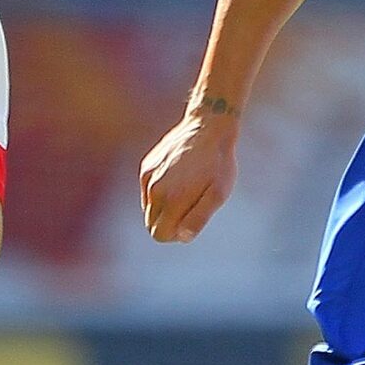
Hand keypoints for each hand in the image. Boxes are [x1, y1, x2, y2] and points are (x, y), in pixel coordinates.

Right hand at [139, 104, 240, 242]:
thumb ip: (199, 218)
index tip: (190, 221)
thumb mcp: (218, 194)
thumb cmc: (218, 164)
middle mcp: (153, 189)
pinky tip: (179, 176)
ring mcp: (147, 177)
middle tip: (192, 207)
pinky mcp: (146, 166)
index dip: (175, 234)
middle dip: (169, 224)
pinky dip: (161, 191)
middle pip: (151, 225)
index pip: (159, 235)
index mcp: (170, 199)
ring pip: (149, 209)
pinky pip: (148, 191)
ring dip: (165, 207)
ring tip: (188, 188)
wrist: (208, 127)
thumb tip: (182, 236)